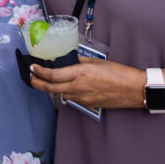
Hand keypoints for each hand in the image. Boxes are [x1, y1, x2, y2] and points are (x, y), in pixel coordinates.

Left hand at [29, 57, 144, 109]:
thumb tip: (69, 59)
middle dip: (37, 83)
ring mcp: (83, 97)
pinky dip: (63, 92)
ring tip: (44, 81)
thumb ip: (80, 61)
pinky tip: (63, 87)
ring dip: (50, 88)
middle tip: (31, 78)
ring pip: (59, 94)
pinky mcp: (88, 104)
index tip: (33, 68)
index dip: (39, 72)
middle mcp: (79, 87)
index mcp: (81, 73)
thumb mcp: (97, 62)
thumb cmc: (119, 74)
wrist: (134, 89)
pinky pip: (71, 98)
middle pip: (50, 88)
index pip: (53, 75)